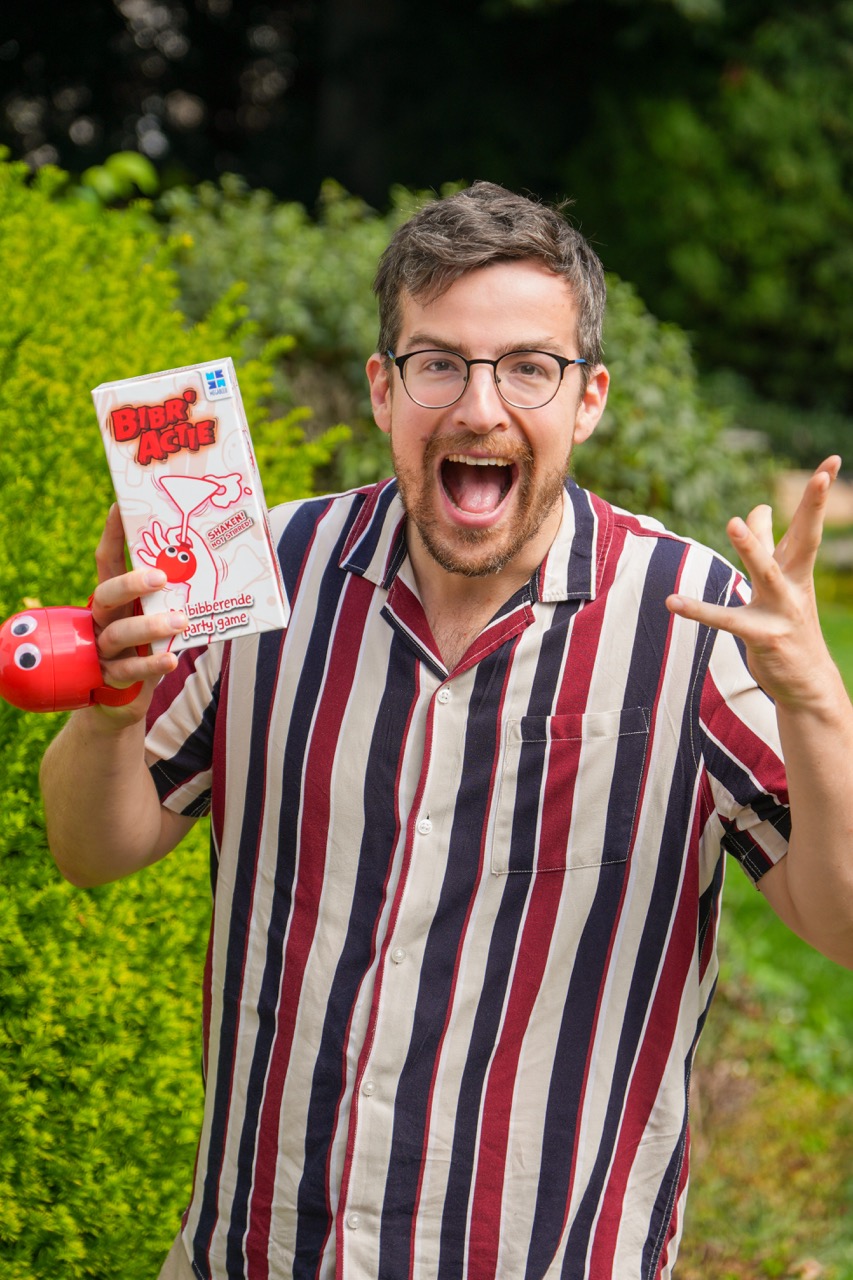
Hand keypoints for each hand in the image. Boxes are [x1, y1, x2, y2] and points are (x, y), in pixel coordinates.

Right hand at [89, 505, 187, 718]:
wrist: (120, 699)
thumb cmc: (147, 647)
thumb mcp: (156, 618)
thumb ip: (177, 598)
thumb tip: (223, 568)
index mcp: (113, 597)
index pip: (107, 560)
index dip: (112, 533)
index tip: (120, 506)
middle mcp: (102, 619)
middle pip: (105, 593)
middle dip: (131, 582)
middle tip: (160, 576)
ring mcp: (102, 649)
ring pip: (118, 633)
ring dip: (149, 625)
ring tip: (180, 621)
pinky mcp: (109, 678)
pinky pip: (128, 671)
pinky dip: (151, 665)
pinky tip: (171, 659)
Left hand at [666, 457, 842, 709]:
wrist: (806, 683)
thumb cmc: (788, 624)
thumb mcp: (781, 582)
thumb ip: (766, 545)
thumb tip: (759, 508)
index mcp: (798, 570)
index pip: (808, 525)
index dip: (818, 494)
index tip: (831, 461)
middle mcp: (795, 586)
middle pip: (806, 540)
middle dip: (814, 508)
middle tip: (823, 478)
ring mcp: (782, 612)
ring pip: (767, 573)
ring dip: (752, 548)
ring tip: (735, 522)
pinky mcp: (763, 637)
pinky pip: (728, 620)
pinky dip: (699, 611)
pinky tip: (673, 602)